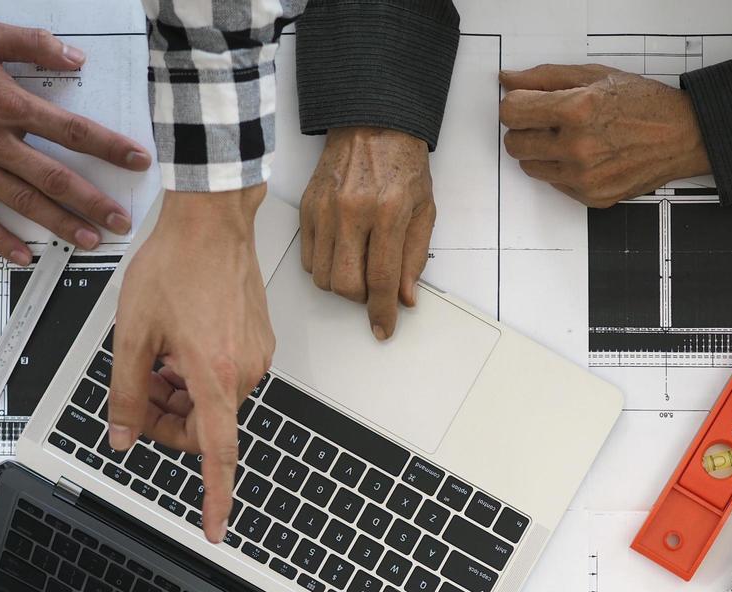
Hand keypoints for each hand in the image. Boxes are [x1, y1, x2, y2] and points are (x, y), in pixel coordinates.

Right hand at [0, 19, 151, 264]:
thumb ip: (29, 45)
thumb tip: (75, 57)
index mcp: (8, 106)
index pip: (72, 131)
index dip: (109, 147)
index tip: (138, 161)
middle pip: (56, 177)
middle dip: (94, 201)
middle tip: (122, 221)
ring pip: (24, 202)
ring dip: (61, 225)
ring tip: (91, 241)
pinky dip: (2, 240)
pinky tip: (25, 256)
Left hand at [110, 188, 272, 543]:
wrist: (212, 220)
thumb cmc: (176, 264)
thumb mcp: (131, 333)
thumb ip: (125, 392)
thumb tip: (122, 434)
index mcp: (215, 375)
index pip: (218, 454)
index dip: (216, 498)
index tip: (215, 529)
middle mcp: (245, 371)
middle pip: (206, 428)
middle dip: (170, 422)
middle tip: (140, 396)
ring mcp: (256, 356)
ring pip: (213, 402)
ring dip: (181, 395)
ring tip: (156, 359)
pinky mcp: (259, 342)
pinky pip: (225, 378)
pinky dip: (198, 375)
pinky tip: (177, 345)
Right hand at [299, 127, 434, 339]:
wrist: (371, 123)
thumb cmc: (402, 163)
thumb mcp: (424, 209)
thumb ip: (414, 257)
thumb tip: (405, 297)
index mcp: (388, 212)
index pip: (381, 279)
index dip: (383, 311)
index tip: (383, 328)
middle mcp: (352, 211)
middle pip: (346, 285)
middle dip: (361, 299)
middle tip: (374, 289)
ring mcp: (325, 210)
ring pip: (323, 277)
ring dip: (342, 284)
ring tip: (359, 266)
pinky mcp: (307, 208)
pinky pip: (308, 259)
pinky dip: (325, 267)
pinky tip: (342, 252)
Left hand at [499, 64, 709, 207]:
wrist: (683, 136)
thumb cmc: (643, 103)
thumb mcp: (595, 76)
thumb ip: (545, 78)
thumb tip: (508, 80)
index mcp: (576, 111)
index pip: (512, 112)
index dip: (514, 104)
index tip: (524, 102)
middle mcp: (577, 148)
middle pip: (514, 144)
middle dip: (524, 129)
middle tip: (545, 121)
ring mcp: (584, 178)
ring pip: (530, 166)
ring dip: (540, 151)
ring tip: (568, 137)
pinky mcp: (591, 197)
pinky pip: (555, 183)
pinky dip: (562, 169)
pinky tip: (587, 155)